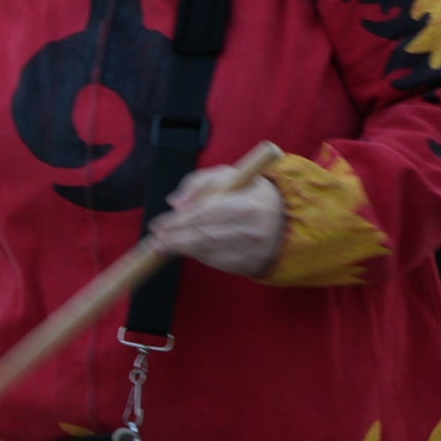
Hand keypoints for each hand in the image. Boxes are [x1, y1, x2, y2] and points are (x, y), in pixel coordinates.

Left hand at [150, 170, 285, 277]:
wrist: (285, 218)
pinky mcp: (251, 264)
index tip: (158, 225)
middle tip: (156, 240)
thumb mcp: (228, 176)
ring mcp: (252, 251)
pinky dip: (198, 256)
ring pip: (208, 251)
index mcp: (247, 205)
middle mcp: (251, 230)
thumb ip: (198, 183)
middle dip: (175, 239)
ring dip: (182, 249)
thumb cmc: (248, 192)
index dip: (178, 222)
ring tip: (163, 246)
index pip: (205, 215)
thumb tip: (175, 203)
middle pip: (204, 236)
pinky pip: (217, 262)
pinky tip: (186, 250)